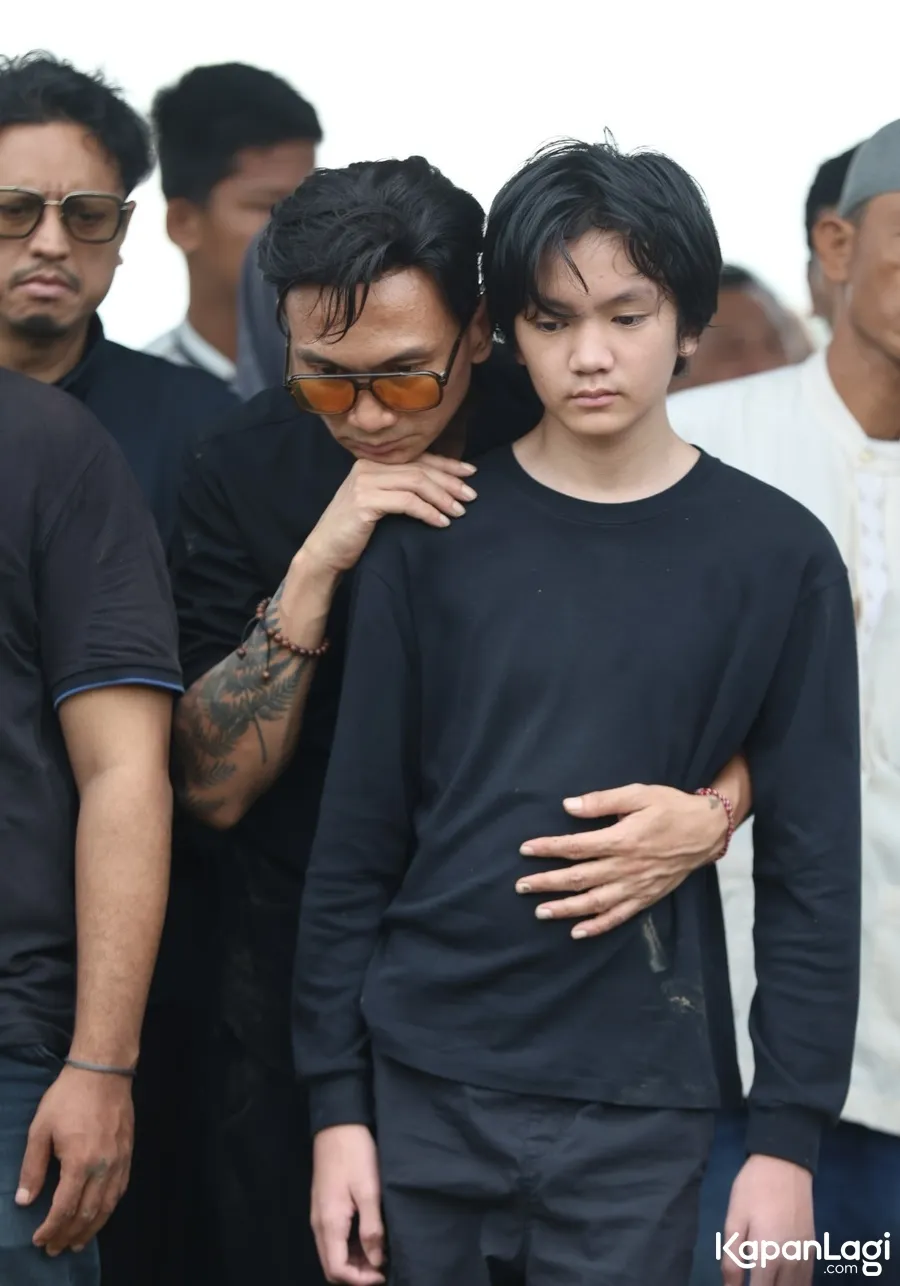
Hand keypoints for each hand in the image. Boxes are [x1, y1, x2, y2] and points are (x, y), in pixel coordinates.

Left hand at [16, 1064, 133, 1255]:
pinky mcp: (128, 1154)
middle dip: (68, 1235)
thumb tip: (24, 1200)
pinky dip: (108, 1210)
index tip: (39, 1240)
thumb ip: (33, 1168)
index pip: (64, 1208)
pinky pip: (120, 1191)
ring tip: (76, 1243)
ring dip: (90, 1229)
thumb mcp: (40, 1129)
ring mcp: (119, 1162)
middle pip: (87, 1214)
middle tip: (54, 1249)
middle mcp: (103, 1167)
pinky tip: (99, 1216)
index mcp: (79, 1162)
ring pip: (107, 1207)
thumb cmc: (68, 1098)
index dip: (51, 1228)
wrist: (104, 1072)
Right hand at [304, 454, 477, 575]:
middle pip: (420, 468)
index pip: (417, 458)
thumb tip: (440, 487)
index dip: (447, 464)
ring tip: (460, 511)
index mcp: (372, 463)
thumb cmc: (354, 531)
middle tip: (471, 496)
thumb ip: (400, 489)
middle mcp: (368, 467)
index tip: (470, 473)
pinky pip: (407, 502)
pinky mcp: (365, 501)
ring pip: (416, 482)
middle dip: (450, 481)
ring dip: (443, 497)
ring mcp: (365, 482)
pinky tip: (441, 522)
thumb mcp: (379, 503)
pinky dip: (428, 512)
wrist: (325, 552)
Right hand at [311, 1125, 384, 1284]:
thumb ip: (372, 1229)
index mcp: (329, 1223)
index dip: (360, 1280)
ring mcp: (319, 1215)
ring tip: (380, 1255)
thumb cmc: (355, 1154)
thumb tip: (376, 1261)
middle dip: (356, 1275)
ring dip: (354, 1261)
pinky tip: (369, 1238)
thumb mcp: (369, 1191)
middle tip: (383, 1269)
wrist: (338, 1125)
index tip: (383, 1275)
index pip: (337, 1270)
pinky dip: (349, 1247)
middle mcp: (319, 1224)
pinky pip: (333, 1239)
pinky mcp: (324, 1207)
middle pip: (332, 1266)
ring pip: (332, 1253)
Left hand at [516, 784, 727, 937]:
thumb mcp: (638, 794)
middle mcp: (626, 867)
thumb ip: (603, 801)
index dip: (548, 848)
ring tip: (540, 912)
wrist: (707, 830)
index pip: (576, 847)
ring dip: (566, 909)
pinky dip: (598, 926)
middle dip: (547, 882)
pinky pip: (619, 916)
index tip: (525, 850)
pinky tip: (577, 932)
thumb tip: (569, 806)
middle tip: (521, 886)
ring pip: (594, 902)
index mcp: (622, 839)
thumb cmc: (671, 807)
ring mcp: (636, 886)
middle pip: (579, 878)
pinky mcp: (647, 897)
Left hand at [721, 1155, 813, 1283]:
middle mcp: (791, 1263)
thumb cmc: (754, 1189)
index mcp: (769, 1257)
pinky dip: (796, 1285)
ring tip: (764, 1279)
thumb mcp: (734, 1220)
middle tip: (748, 1280)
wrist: (785, 1164)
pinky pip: (806, 1280)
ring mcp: (805, 1257)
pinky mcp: (812, 1248)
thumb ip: (732, 1259)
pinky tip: (783, 1281)